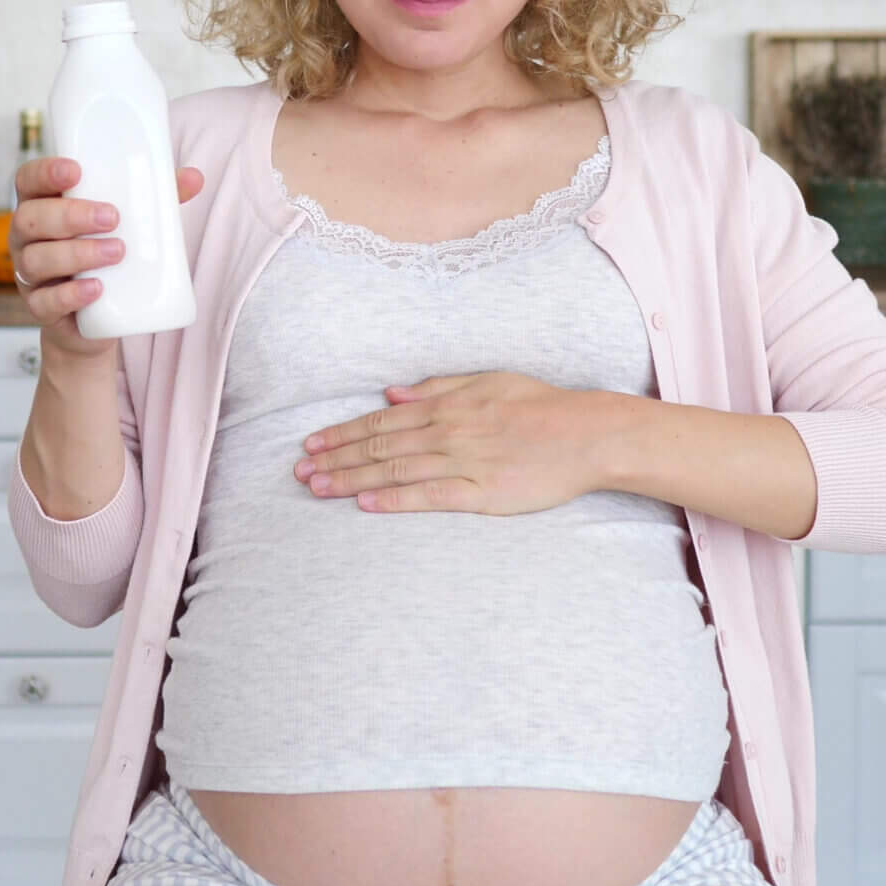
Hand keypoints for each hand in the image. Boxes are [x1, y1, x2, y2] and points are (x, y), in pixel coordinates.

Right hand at [10, 155, 204, 361]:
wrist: (101, 318)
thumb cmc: (109, 255)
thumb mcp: (130, 224)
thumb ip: (156, 199)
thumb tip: (195, 177)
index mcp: (42, 206)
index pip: (28, 180)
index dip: (45, 172)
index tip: (76, 170)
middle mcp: (27, 238)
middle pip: (30, 218)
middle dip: (71, 215)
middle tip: (113, 218)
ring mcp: (30, 275)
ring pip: (36, 260)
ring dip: (77, 253)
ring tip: (117, 252)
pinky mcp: (41, 308)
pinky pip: (44, 302)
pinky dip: (70, 295)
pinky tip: (96, 289)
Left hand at [296, 373, 608, 515]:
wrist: (586, 433)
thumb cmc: (540, 406)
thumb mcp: (487, 382)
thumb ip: (437, 387)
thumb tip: (391, 394)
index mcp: (447, 405)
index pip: (382, 421)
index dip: (342, 433)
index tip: (311, 443)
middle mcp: (447, 431)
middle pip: (379, 445)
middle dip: (335, 457)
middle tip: (299, 471)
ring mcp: (462, 462)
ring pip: (395, 470)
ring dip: (352, 479)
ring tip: (317, 488)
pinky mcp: (481, 493)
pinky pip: (429, 496)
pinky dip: (394, 499)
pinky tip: (365, 504)